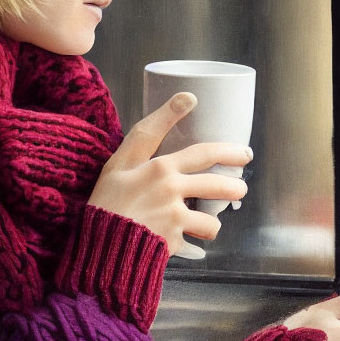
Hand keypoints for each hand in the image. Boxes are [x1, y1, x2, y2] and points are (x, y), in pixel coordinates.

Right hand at [87, 92, 250, 255]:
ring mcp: (173, 219)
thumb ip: (150, 131)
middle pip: (217, 186)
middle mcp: (171, 191)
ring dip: (213, 223)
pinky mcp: (171, 243)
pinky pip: (192, 243)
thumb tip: (187, 97)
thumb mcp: (120, 161)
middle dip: (235, 187)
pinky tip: (185, 242)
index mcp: (160, 168)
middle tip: (240, 189)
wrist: (95, 242)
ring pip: (211, 221)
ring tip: (209, 223)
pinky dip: (191, 243)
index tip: (244, 152)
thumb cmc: (106, 197)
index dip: (227, 151)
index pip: (203, 153)